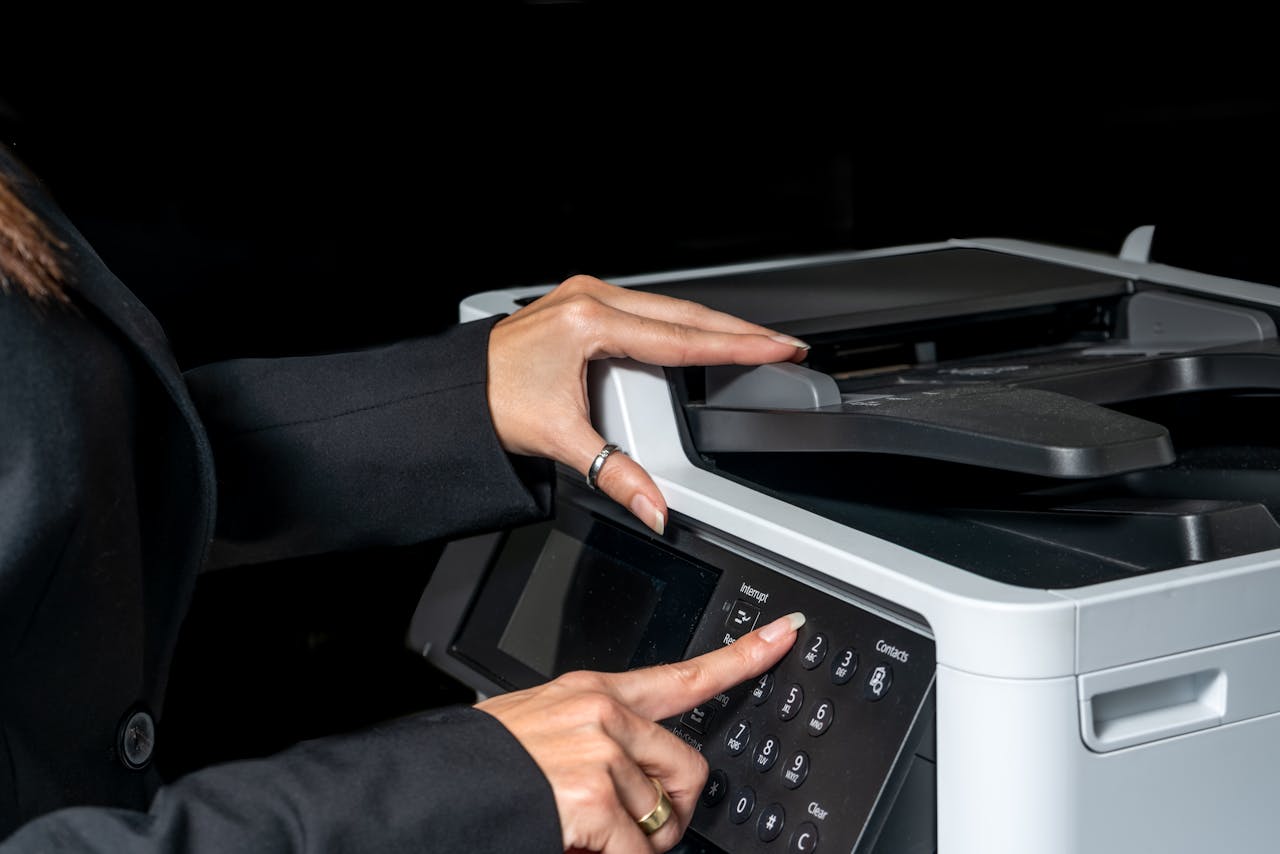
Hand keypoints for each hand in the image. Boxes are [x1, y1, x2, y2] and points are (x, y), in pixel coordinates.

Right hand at [476, 612, 804, 852]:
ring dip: (633, 846)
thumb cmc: (483, 767)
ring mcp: (600, 752)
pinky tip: (578, 846)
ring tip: (584, 836)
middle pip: (688, 769)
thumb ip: (600, 739)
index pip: (684, 673)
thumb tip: (642, 783)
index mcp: (594, 692)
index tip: (784, 636)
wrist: (429, 789)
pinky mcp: (593, 796)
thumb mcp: (545, 730)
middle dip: (670, 813)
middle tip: (630, 832)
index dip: (743, 656)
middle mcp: (602, 712)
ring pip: (662, 819)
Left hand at [487, 274, 807, 534]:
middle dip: (739, 332)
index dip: (735, 347)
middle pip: (684, 314)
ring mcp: (586, 295)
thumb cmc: (491, 403)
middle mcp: (590, 298)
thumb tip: (654, 507)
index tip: (776, 348)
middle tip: (785, 344)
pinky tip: (702, 335)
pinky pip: (648, 309)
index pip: (680, 338)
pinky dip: (681, 324)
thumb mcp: (559, 440)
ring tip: (754, 342)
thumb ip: (615, 474)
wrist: (453, 393)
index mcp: (589, 322)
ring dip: (713, 326)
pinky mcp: (583, 302)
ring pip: (668, 308)